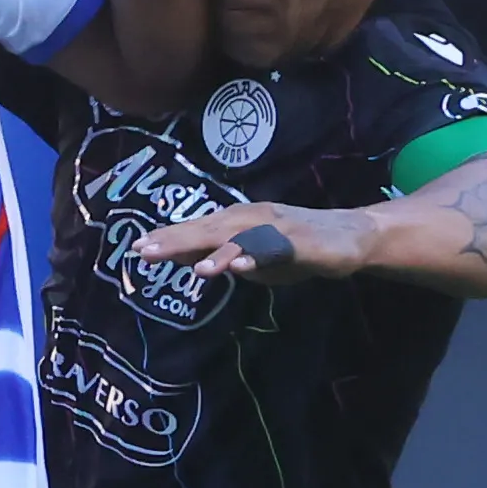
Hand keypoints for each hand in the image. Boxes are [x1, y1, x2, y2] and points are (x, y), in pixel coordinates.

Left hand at [134, 201, 365, 283]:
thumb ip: (220, 256)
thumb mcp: (250, 256)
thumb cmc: (294, 247)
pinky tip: (240, 268)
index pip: (197, 229)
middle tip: (144, 251)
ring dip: (216, 252)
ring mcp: (276, 229)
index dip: (168, 238)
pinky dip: (257, 258)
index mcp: (237, 222)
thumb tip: (187, 262)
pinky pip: (276, 251)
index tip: (136, 247)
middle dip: (177, 241)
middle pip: (209, 230)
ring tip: (193, 269)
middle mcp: (252, 219)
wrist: (350, 237)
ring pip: (240, 239)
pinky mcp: (300, 244)